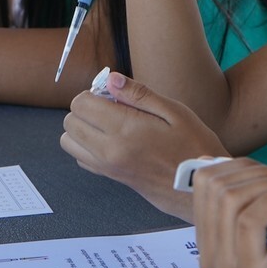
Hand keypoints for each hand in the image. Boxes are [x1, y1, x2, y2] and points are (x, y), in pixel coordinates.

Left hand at [61, 70, 227, 218]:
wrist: (198, 188)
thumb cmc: (193, 146)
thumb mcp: (175, 112)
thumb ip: (139, 94)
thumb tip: (111, 79)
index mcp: (125, 130)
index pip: (81, 104)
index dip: (93, 92)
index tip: (113, 94)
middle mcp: (109, 150)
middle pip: (70, 121)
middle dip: (85, 108)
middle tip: (112, 107)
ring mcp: (107, 166)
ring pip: (68, 142)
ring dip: (82, 127)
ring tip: (109, 123)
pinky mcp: (110, 177)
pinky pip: (81, 158)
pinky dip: (88, 146)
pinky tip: (112, 140)